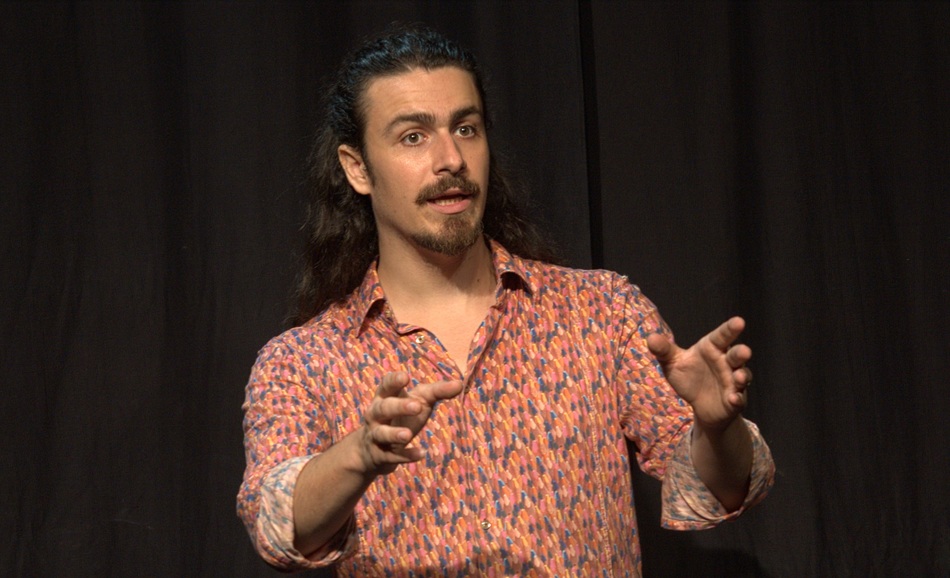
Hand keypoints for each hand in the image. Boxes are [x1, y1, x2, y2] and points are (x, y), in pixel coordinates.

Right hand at [357, 371, 462, 475]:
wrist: (373, 451)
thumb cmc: (401, 417)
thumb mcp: (418, 401)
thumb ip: (436, 391)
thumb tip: (459, 384)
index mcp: (385, 397)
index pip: (386, 386)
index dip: (394, 381)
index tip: (405, 377)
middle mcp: (376, 415)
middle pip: (383, 408)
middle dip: (399, 407)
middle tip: (417, 406)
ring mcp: (376, 436)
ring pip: (381, 433)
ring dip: (394, 434)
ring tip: (408, 435)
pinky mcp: (380, 455)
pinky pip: (391, 456)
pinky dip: (405, 456)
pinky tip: (420, 454)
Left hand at [647, 316, 752, 431]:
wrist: (699, 405)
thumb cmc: (689, 377)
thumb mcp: (673, 363)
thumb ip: (664, 350)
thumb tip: (650, 338)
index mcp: (712, 349)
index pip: (722, 336)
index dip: (730, 329)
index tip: (739, 321)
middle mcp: (726, 363)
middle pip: (736, 355)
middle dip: (741, 353)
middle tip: (745, 351)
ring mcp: (733, 382)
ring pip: (742, 376)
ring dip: (742, 376)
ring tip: (739, 377)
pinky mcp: (735, 400)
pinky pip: (738, 399)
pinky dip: (737, 398)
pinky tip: (733, 399)